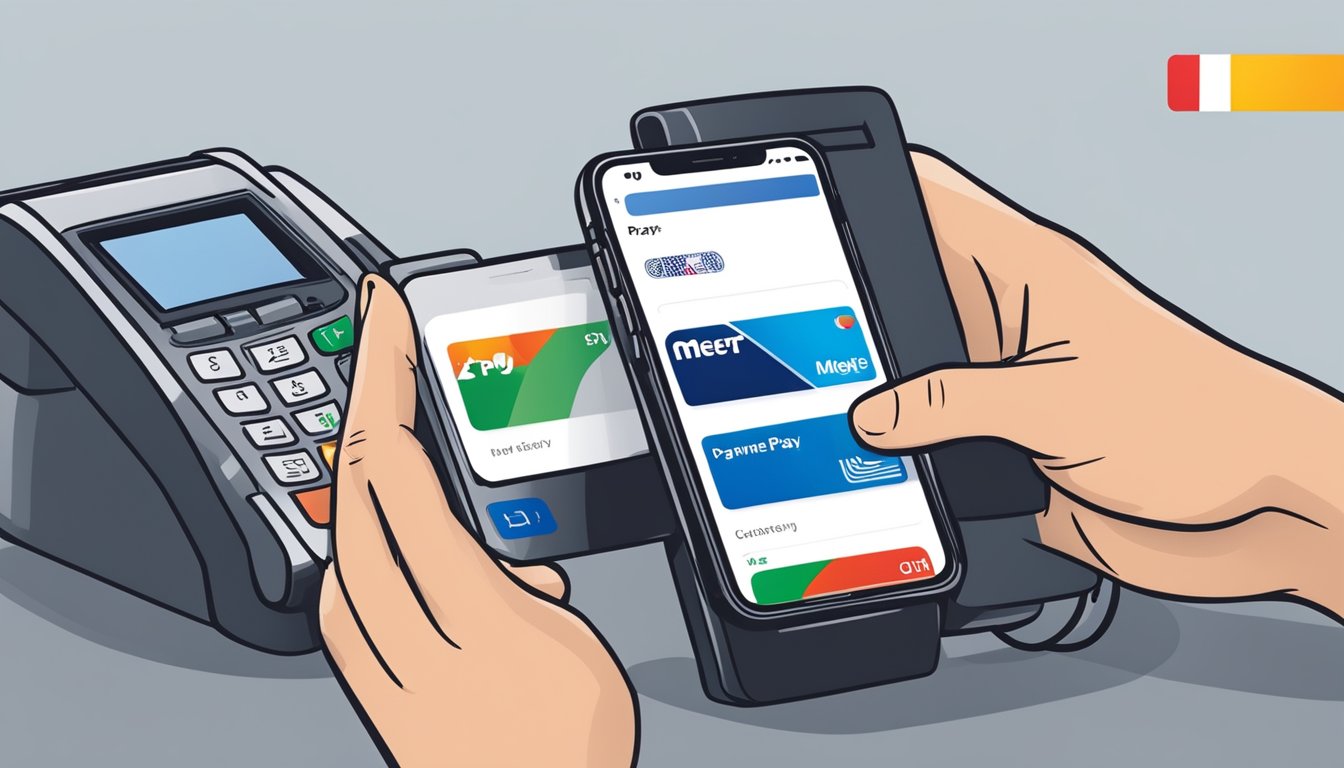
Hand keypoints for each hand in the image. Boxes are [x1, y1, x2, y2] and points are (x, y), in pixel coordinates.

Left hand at [319, 276, 636, 766]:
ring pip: (339, 525)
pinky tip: (385, 534)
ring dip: (362, 458)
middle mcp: (400, 627)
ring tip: (397, 418)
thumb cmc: (563, 748)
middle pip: (353, 478)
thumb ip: (521, 583)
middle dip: (364, 394)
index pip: (398, 460)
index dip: (382, 371)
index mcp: (466, 608)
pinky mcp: (364, 681)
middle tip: (381, 335)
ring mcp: (372, 656)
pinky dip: (360, 538)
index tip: (382, 306)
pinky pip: (339, 588)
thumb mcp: (566, 642)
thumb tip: (513, 558)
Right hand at [851, 149, 1343, 619]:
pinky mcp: (1006, 443)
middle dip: (851, 318)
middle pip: (899, 292)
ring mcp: (1003, 383)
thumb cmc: (1197, 426)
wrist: (1257, 508)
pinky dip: (902, 457)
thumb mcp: (1055, 402)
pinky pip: (930, 442)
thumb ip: (950, 404)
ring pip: (907, 375)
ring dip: (878, 401)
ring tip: (835, 417)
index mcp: (1022, 271)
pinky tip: (880, 472)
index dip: (864, 191)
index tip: (803, 213)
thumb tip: (870, 413)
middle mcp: (1005, 320)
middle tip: (804, 349)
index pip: (929, 200)